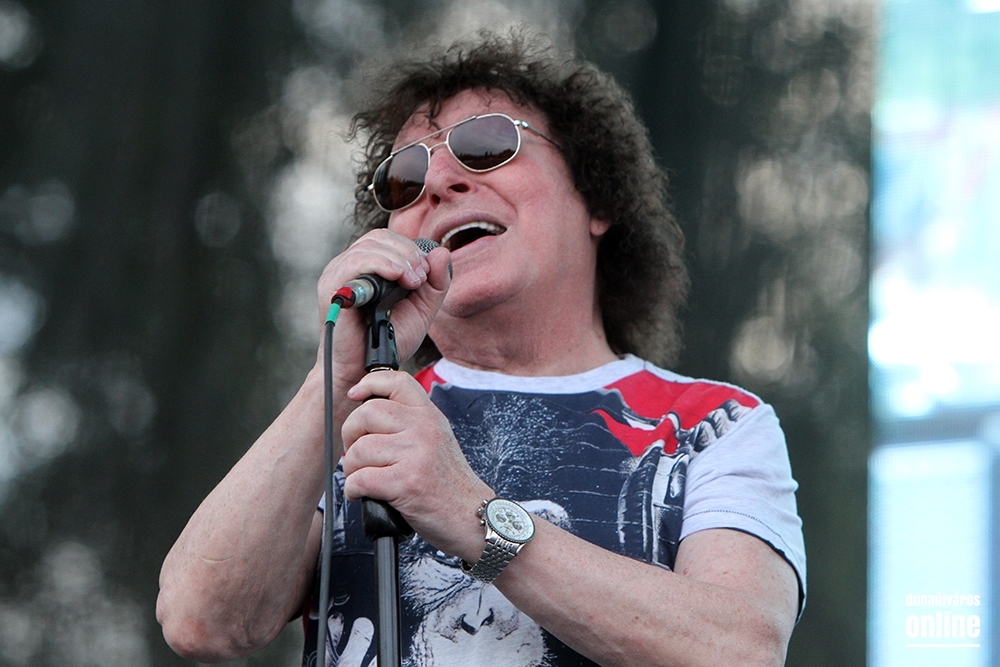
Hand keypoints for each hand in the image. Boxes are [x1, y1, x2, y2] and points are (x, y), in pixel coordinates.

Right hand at [315, 229, 450, 428]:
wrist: (364, 370)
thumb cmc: (388, 341)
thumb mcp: (421, 309)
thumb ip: (435, 283)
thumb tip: (442, 252)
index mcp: (366, 268)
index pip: (387, 239)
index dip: (410, 248)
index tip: (426, 272)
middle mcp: (349, 267)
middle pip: (380, 238)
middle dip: (408, 252)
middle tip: (422, 277)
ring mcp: (338, 275)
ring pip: (370, 245)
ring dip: (400, 258)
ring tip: (414, 280)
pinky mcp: (332, 287)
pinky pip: (357, 261)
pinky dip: (383, 264)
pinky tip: (400, 277)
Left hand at [340, 370, 492, 561]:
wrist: (472, 516)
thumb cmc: (448, 484)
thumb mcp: (436, 440)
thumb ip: (410, 424)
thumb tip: (367, 413)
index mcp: (429, 416)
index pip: (396, 381)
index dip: (369, 383)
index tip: (355, 395)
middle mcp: (424, 429)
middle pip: (366, 414)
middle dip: (350, 436)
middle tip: (357, 454)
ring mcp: (416, 455)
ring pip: (359, 449)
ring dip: (352, 469)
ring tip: (363, 479)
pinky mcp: (406, 482)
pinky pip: (360, 479)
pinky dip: (354, 490)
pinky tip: (363, 495)